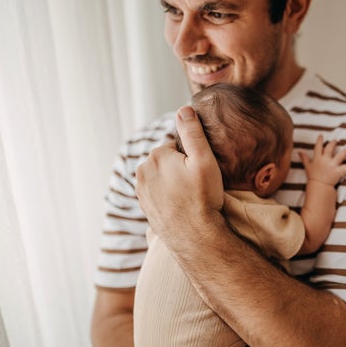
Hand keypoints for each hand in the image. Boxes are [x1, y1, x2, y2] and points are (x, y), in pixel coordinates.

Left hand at [135, 105, 223, 238]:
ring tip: (190, 195)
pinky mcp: (144, 205)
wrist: (194, 236)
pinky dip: (168, 195)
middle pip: (167, 161)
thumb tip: (184, 109)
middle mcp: (143, 170)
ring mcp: (141, 190)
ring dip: (173, 181)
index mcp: (157, 155)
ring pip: (161, 176)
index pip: (176, 146)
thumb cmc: (203, 198)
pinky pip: (157, 192)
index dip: (192, 157)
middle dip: (180, 168)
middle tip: (198, 184)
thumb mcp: (204, 160)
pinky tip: (181, 204)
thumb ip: (193, 132)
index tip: (201, 172)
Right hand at [298, 135, 345, 185]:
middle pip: (330, 148)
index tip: (321, 136)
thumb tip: (299, 151)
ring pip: (341, 155)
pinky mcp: (339, 171)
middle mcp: (325, 159)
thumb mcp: (307, 166)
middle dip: (334, 143)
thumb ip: (304, 158)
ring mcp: (332, 165)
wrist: (318, 186)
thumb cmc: (312, 177)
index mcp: (318, 158)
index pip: (318, 147)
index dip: (320, 141)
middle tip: (337, 140)